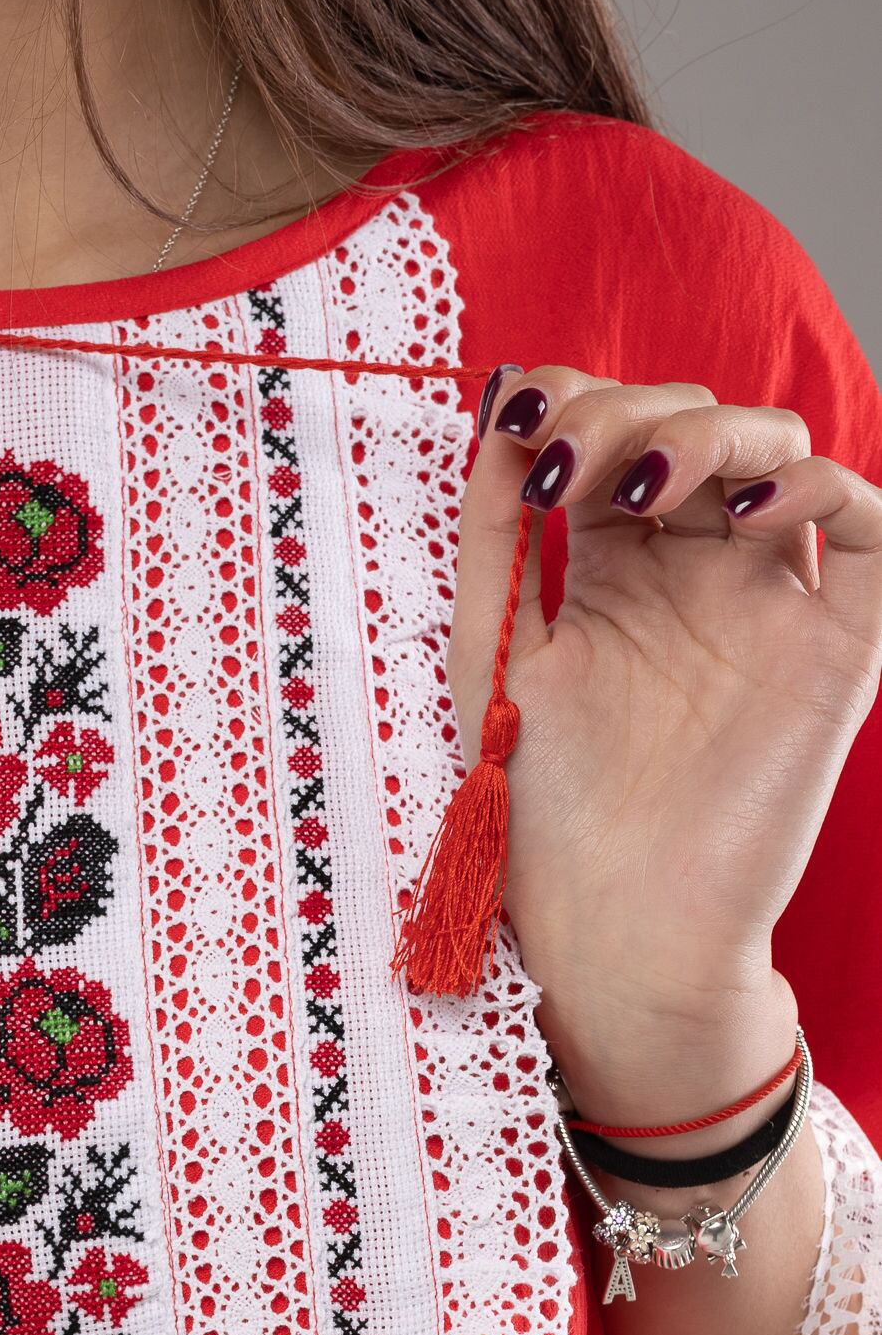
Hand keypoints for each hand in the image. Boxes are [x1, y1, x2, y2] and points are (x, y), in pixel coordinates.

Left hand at [452, 365, 881, 1120]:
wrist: (619, 935)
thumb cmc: (550, 821)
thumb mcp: (492, 662)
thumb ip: (491, 540)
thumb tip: (497, 401)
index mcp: (614, 574)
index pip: (614, 437)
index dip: (576, 400)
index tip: (522, 420)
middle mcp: (699, 576)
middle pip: (693, 426)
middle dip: (628, 415)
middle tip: (568, 465)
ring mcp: (773, 605)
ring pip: (779, 452)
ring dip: (709, 434)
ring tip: (644, 490)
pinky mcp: (841, 649)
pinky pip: (872, 531)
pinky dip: (822, 491)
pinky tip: (745, 512)